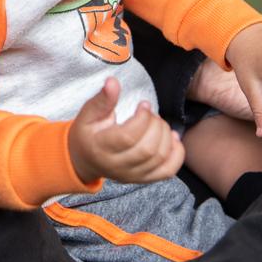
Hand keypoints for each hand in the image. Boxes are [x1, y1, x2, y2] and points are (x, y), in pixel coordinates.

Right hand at [68, 77, 184, 184]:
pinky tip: (172, 138)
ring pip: (159, 159)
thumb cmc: (87, 133)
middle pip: (147, 149)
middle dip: (156, 125)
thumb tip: (113, 82)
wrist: (85, 159)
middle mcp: (116, 166)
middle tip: (151, 114)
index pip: (128, 137)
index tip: (143, 105)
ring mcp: (132, 176)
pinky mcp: (143, 179)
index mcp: (101, 148)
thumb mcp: (88, 114)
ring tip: (157, 123)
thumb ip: (103, 99)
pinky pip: (168, 171)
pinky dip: (176, 154)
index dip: (142, 119)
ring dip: (166, 136)